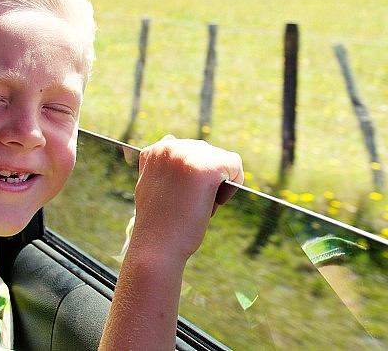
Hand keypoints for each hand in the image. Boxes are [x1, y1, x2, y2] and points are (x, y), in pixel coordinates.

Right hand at [130, 135, 242, 262]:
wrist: (156, 249)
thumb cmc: (160, 223)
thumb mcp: (152, 184)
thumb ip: (162, 163)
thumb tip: (170, 139)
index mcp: (156, 150)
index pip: (192, 151)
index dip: (193, 177)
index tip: (179, 198)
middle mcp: (170, 146)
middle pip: (210, 153)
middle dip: (207, 180)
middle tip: (188, 204)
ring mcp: (187, 155)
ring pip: (223, 160)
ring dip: (219, 184)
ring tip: (196, 204)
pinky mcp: (206, 168)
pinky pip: (236, 165)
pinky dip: (233, 185)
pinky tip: (213, 201)